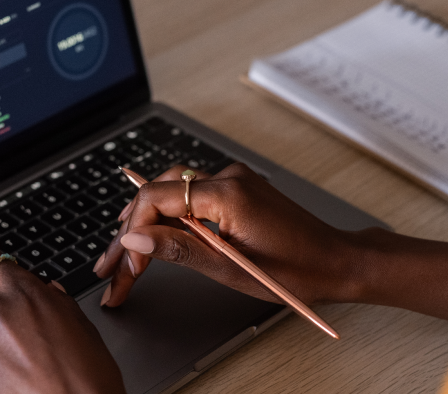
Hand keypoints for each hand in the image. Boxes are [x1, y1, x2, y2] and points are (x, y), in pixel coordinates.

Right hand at [94, 163, 363, 307]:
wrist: (335, 261)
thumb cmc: (296, 270)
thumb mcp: (230, 268)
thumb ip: (179, 248)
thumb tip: (136, 237)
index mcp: (227, 194)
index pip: (158, 197)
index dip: (136, 230)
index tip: (128, 263)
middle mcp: (228, 177)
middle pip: (161, 193)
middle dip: (132, 228)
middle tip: (111, 265)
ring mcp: (234, 179)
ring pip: (173, 190)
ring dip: (147, 219)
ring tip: (123, 249)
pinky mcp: (238, 188)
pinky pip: (193, 193)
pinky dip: (171, 214)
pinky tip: (156, 232)